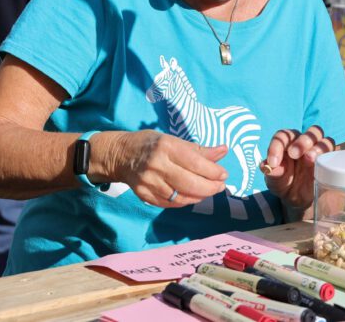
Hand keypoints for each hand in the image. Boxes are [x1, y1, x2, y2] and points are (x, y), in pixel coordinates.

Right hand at [107, 130, 227, 207]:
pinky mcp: (144, 195)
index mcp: (166, 146)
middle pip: (190, 183)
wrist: (120, 155)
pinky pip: (170, 204)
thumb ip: (199, 149)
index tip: (224, 174)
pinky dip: (185, 201)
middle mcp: (157, 165)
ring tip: (209, 191)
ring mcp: (149, 182)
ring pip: (181, 197)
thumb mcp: (173, 140)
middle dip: (210, 187)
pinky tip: (193, 196)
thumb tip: (224, 151)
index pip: (195, 162)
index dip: (213, 171)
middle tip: (220, 186)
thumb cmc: (151, 144)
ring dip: (200, 196)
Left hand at [261, 126, 334, 210]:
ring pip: (325, 140)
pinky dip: (331, 157)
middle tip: (294, 154)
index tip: (273, 162)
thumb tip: (266, 166)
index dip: (277, 146)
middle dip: (303, 141)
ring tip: (310, 159)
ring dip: (319, 147)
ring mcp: (320, 151)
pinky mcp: (330, 162)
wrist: (297, 199)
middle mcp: (305, 143)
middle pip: (310, 132)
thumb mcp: (274, 181)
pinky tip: (324, 166)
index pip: (283, 136)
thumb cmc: (284, 183)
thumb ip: (272, 172)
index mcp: (288, 142)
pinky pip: (336, 154)